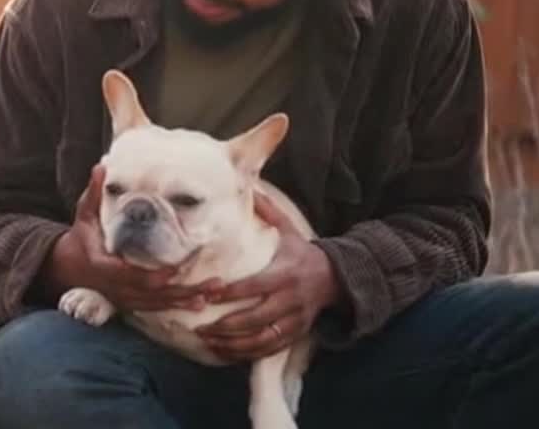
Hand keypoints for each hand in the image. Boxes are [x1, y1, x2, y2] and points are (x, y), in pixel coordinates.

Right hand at [40, 164, 220, 312]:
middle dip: (181, 291)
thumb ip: (94, 192)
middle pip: (152, 293)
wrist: (69, 266)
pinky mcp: (131, 302)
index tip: (176, 269)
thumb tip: (101, 166)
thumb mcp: (84, 213)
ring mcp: (124, 297)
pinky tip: (200, 303)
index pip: (130, 275)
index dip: (153, 276)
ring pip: (157, 304)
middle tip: (211, 284)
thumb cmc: (82, 236)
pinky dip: (177, 305)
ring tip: (212, 294)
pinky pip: (156, 308)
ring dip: (185, 300)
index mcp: (103, 266)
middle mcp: (115, 287)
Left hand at [196, 191, 341, 361]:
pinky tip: (226, 352)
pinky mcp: (296, 333)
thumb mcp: (290, 230)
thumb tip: (249, 185)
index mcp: (285, 274)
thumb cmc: (304, 252)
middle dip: (228, 325)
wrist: (338, 278)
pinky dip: (248, 353)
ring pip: (263, 338)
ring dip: (234, 344)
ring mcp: (295, 320)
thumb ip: (268, 211)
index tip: (208, 293)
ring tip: (209, 342)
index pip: (255, 286)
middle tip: (200, 327)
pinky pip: (271, 349)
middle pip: (257, 318)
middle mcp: (290, 299)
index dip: (232, 292)